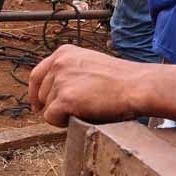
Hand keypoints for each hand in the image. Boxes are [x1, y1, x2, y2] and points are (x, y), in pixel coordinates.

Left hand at [29, 45, 145, 126]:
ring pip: (47, 108)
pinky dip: (62, 122)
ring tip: (86, 110)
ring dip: (62, 114)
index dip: (36, 93)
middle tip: (75, 111)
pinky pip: (51, 118)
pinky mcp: (65, 98)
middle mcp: (58, 63)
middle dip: (54, 106)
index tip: (38, 105)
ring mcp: (60, 80)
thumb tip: (55, 90)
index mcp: (63, 53)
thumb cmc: (122, 80)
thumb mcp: (90, 65)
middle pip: (42, 94)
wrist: (139, 86)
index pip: (37, 75)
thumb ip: (71, 72)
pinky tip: (80, 117)